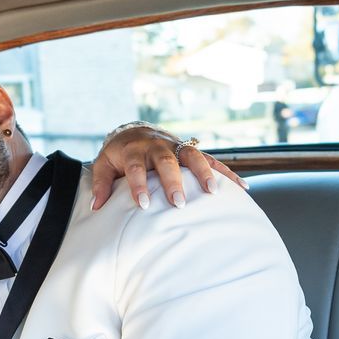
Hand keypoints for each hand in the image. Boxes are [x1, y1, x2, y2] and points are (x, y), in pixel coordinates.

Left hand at [90, 126, 245, 210]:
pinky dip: (227, 173)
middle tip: (178, 202)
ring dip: (204, 173)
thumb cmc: (119, 154)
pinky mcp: (191, 152)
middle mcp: (157, 146)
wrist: (135, 131)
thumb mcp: (104, 164)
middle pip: (166, 160)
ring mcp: (177, 147)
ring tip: (213, 192)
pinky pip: (212, 160)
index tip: (144, 204)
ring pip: (193, 156)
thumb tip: (97, 207)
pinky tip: (242, 188)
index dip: (139, 184)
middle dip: (174, 181)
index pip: (136, 167)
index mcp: (134, 149)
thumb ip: (101, 183)